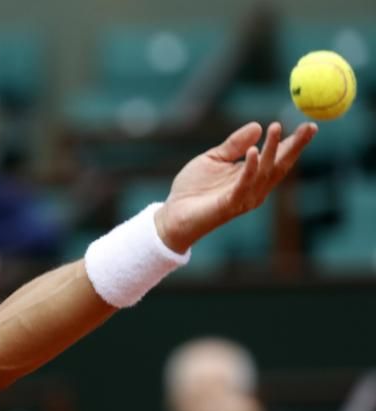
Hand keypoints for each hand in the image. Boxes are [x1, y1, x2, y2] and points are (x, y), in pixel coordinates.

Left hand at [154, 121, 316, 252]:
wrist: (172, 215)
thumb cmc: (193, 189)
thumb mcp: (214, 159)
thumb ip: (234, 144)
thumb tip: (257, 126)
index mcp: (252, 176)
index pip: (278, 158)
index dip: (294, 143)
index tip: (308, 125)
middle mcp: (254, 188)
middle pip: (280, 166)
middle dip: (295, 147)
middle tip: (308, 127)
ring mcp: (244, 198)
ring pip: (264, 173)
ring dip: (271, 150)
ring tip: (275, 128)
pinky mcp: (230, 205)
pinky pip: (243, 185)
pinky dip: (250, 168)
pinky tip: (253, 151)